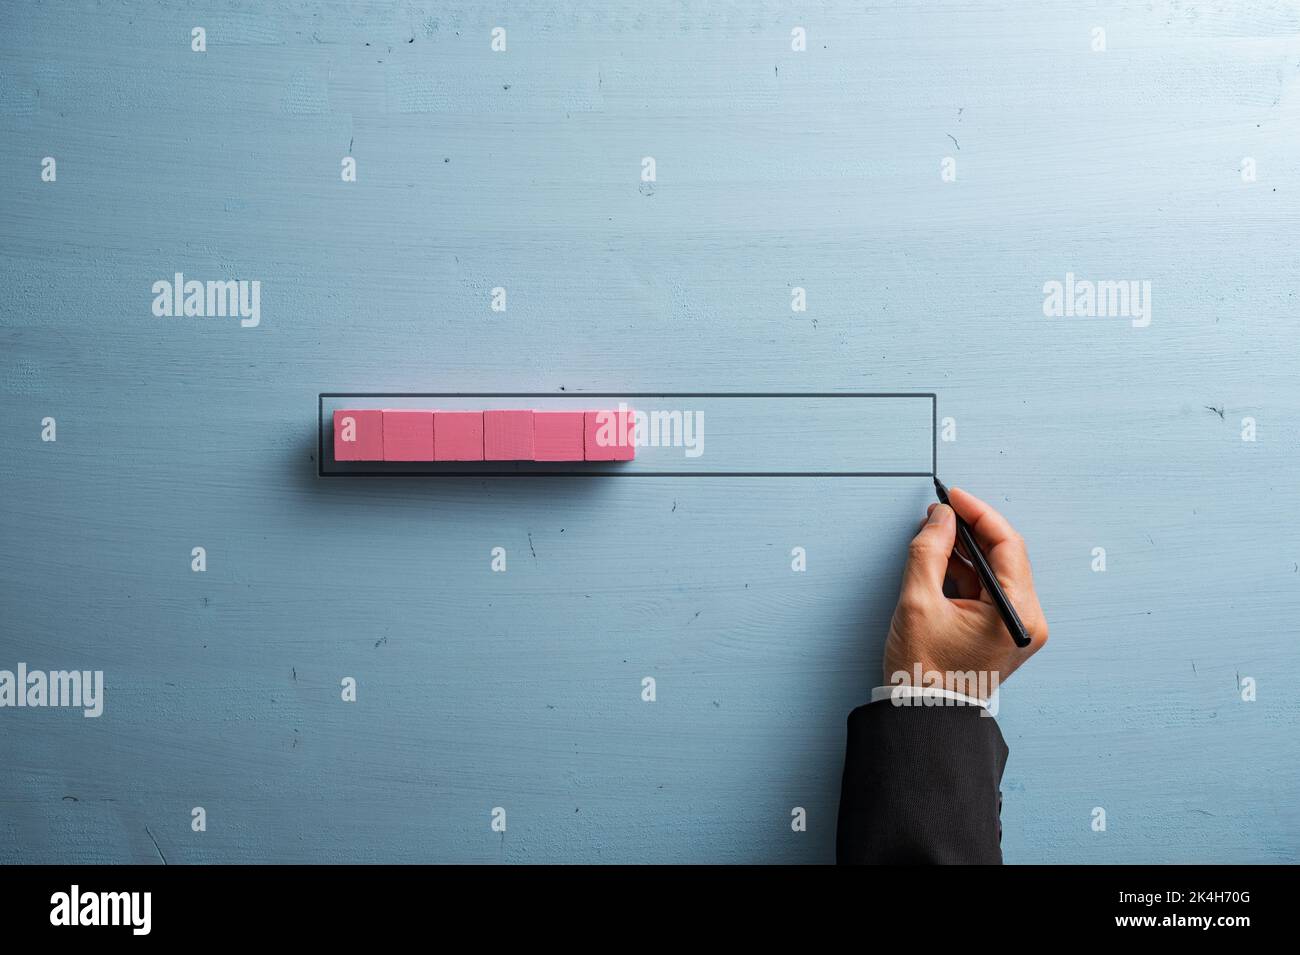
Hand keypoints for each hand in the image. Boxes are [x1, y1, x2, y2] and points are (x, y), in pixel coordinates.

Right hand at [882, 487, 1047, 695]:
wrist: (924, 715)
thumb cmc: (923, 671)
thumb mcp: (918, 603)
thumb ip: (929, 552)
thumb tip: (940, 518)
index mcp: (1017, 614)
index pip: (1006, 545)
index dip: (978, 514)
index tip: (953, 496)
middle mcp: (1026, 619)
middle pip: (1004, 555)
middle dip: (970, 529)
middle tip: (940, 512)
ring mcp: (1016, 626)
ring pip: (994, 570)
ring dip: (965, 549)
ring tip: (935, 533)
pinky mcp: (1001, 631)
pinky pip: (987, 588)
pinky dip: (965, 571)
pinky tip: (942, 558)